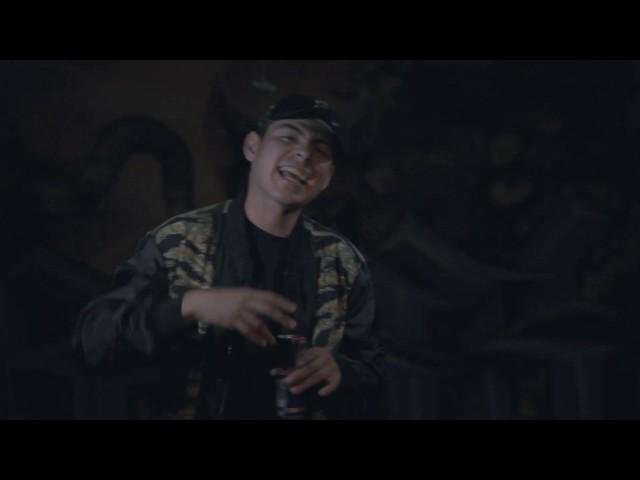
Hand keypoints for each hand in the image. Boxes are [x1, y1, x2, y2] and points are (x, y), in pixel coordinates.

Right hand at [181, 288, 296, 346]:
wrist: (200, 302)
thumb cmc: (220, 299)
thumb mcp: (237, 295)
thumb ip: (250, 301)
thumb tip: (266, 308)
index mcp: (248, 292)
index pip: (269, 296)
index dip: (283, 302)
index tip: (294, 308)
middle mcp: (246, 300)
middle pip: (268, 308)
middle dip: (281, 317)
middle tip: (293, 324)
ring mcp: (239, 310)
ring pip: (258, 322)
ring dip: (268, 333)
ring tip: (274, 342)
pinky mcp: (232, 320)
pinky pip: (247, 330)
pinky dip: (256, 337)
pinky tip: (263, 343)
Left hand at [271, 348, 341, 396]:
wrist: (335, 365)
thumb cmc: (316, 362)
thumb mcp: (309, 359)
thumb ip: (296, 364)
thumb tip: (276, 371)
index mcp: (318, 351)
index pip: (310, 354)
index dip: (303, 359)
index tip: (296, 364)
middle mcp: (326, 358)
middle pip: (311, 367)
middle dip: (298, 374)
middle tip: (287, 381)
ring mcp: (332, 367)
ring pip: (318, 376)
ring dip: (306, 384)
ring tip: (294, 390)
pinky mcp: (337, 377)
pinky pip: (333, 384)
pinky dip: (328, 389)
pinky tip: (320, 393)